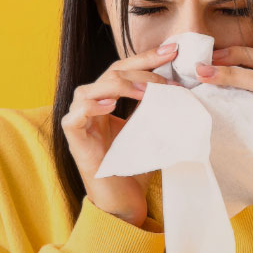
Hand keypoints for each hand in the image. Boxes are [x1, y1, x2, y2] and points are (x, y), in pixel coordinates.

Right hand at [61, 41, 183, 226]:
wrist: (123, 201)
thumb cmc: (134, 166)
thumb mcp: (150, 129)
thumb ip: (155, 106)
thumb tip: (181, 84)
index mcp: (108, 98)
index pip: (126, 69)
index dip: (148, 57)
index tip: (174, 50)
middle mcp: (91, 103)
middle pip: (113, 72)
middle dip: (142, 68)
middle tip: (168, 73)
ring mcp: (79, 117)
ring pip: (94, 87)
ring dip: (123, 85)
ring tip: (147, 90)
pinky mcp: (72, 134)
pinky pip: (78, 113)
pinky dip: (93, 104)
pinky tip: (111, 103)